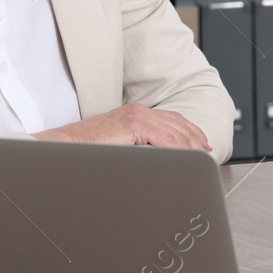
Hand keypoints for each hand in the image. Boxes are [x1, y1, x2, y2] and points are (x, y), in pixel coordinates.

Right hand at [34, 103, 212, 150]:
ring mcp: (137, 116)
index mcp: (136, 114)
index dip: (190, 133)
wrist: (63, 147)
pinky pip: (164, 138)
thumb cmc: (86, 151)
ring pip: (174, 132)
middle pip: (178, 125)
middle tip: (208, 153)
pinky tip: (186, 159)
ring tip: (201, 159)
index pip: (172, 121)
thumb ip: (138, 147)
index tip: (202, 145)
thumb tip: (157, 161)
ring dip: (190, 146)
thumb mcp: (119, 145)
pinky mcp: (133, 124)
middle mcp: (139, 111)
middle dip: (196, 139)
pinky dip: (179, 148)